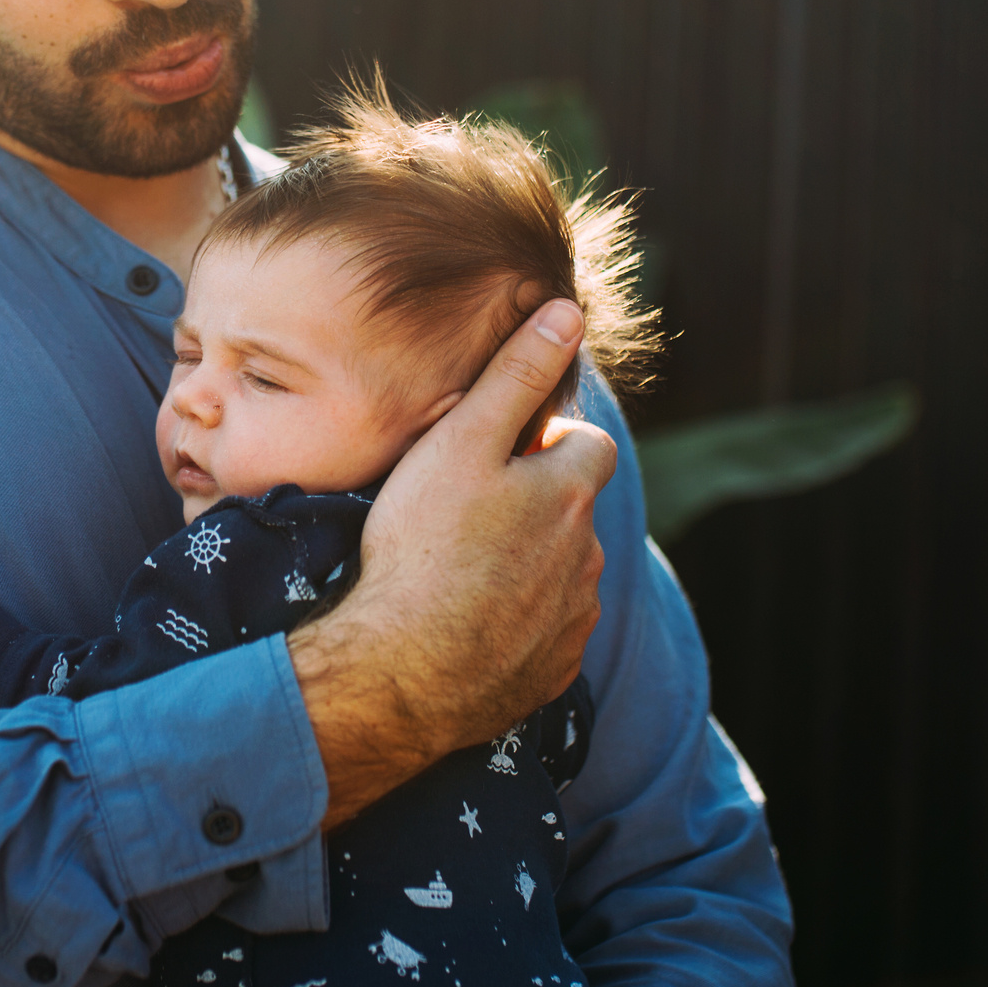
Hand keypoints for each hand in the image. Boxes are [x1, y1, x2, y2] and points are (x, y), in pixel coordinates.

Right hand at [289, 298, 614, 828]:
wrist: (399, 672)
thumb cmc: (420, 549)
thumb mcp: (459, 444)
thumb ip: (515, 375)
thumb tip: (567, 313)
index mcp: (570, 495)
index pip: (589, 446)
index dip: (548, 443)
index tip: (499, 458)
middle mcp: (588, 559)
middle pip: (574, 514)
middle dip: (538, 507)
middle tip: (467, 515)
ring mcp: (573, 621)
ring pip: (563, 574)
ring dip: (528, 566)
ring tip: (459, 572)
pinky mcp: (552, 673)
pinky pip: (545, 634)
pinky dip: (517, 624)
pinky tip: (467, 623)